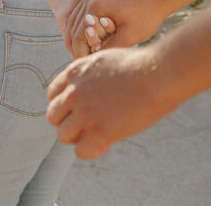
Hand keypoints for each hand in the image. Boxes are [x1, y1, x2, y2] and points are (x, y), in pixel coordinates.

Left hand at [46, 46, 178, 158]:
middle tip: (87, 125)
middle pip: (53, 116)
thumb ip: (90, 76)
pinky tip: (106, 142)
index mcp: (75, 72)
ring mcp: (85, 113)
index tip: (78, 110)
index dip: (65, 105)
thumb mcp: (106, 60)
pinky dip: (91, 150)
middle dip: (68, 122)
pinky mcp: (100, 131)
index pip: (53, 94)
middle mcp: (74, 92)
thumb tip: (90, 90)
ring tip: (97, 134)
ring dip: (78, 138)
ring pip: (64, 135)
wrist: (158, 74)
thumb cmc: (140, 66)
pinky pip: (81, 151)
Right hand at [65, 0, 166, 54]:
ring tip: (81, 51)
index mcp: (95, 5)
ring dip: (75, 34)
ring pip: (74, 16)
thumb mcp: (128, 38)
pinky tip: (84, 36)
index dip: (79, 52)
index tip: (82, 65)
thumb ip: (107, 49)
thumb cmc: (146, 18)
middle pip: (72, 25)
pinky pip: (81, 8)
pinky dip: (80, 22)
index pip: (77, 34)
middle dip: (74, 44)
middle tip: (79, 61)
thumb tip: (89, 63)